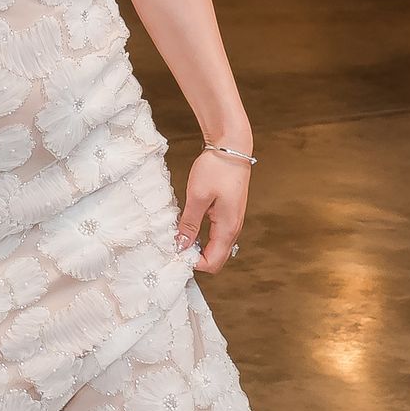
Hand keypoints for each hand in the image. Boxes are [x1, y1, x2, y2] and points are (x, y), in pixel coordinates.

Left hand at [176, 150, 249, 273]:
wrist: (232, 147)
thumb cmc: (217, 169)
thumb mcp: (197, 196)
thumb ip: (190, 224)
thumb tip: (182, 246)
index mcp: (228, 228)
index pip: (213, 262)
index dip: (194, 263)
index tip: (176, 253)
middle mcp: (234, 229)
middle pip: (217, 258)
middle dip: (196, 258)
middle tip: (175, 247)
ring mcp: (233, 221)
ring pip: (216, 247)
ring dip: (198, 247)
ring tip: (179, 237)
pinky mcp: (228, 213)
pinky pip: (216, 234)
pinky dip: (203, 236)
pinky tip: (188, 226)